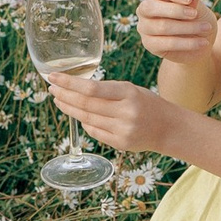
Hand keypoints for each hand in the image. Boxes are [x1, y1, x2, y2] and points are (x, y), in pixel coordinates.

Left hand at [44, 70, 187, 154]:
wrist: (168, 128)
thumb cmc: (146, 103)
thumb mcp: (130, 90)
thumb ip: (106, 91)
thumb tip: (74, 89)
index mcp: (128, 93)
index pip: (91, 89)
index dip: (69, 83)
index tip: (53, 77)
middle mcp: (125, 112)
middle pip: (85, 105)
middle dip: (65, 95)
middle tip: (52, 88)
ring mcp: (122, 130)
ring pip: (86, 119)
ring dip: (69, 109)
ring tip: (59, 100)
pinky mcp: (120, 143)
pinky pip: (94, 132)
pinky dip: (84, 123)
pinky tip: (78, 116)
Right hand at [137, 0, 216, 60]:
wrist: (200, 42)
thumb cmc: (196, 20)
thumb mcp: (199, 9)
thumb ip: (193, 4)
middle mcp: (144, 10)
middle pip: (151, 7)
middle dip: (175, 10)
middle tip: (194, 14)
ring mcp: (144, 28)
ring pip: (162, 26)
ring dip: (187, 27)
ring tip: (206, 28)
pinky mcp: (149, 44)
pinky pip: (167, 43)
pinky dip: (188, 43)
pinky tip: (203, 43)